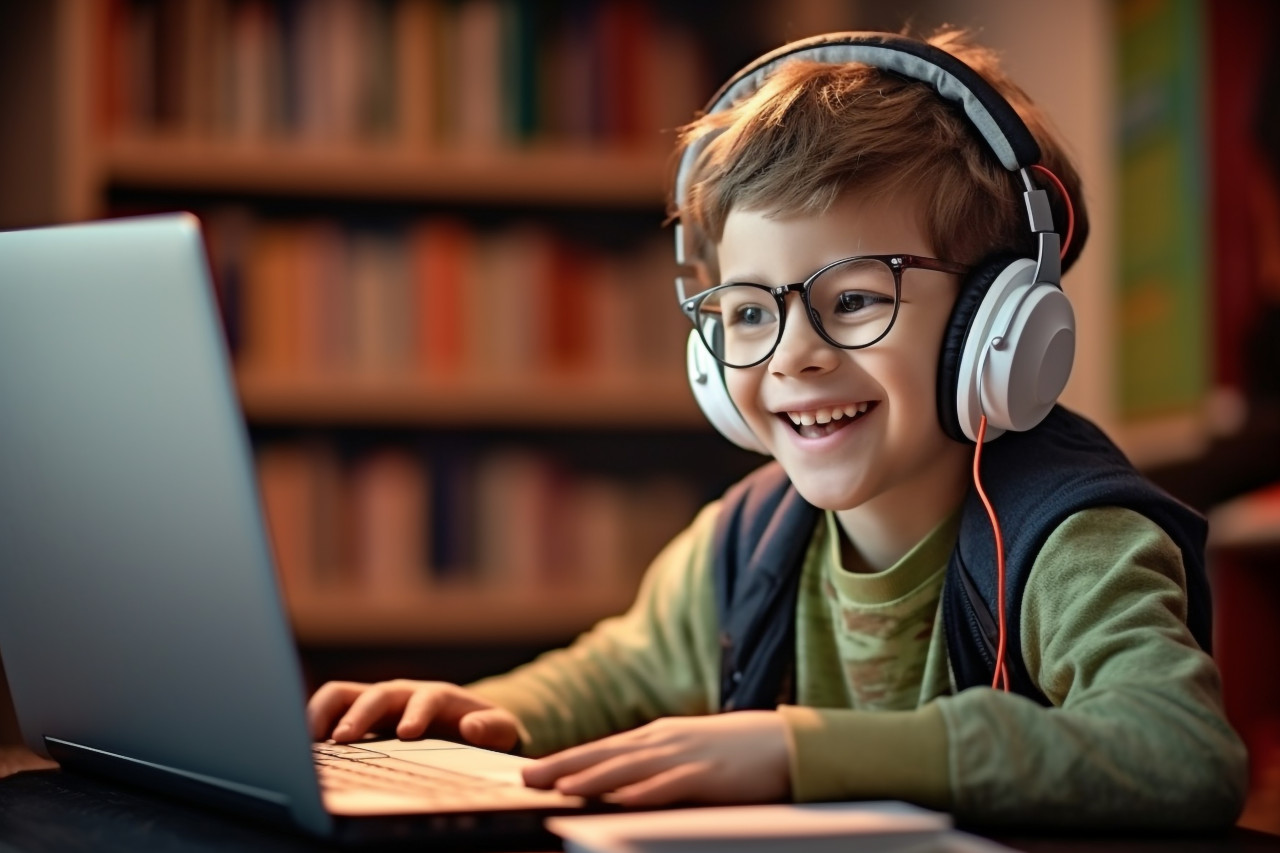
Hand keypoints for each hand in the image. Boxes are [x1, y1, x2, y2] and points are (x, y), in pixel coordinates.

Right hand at [306, 679, 519, 751]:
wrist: (468, 723)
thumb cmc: (482, 728)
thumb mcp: (499, 730)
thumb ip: (492, 728)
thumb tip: (473, 727)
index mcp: (437, 696)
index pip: (425, 698)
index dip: (416, 713)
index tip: (408, 734)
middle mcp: (403, 693)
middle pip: (377, 694)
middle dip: (359, 714)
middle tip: (342, 740)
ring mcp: (377, 701)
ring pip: (344, 694)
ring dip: (325, 712)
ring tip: (311, 740)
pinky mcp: (358, 714)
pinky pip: (331, 708)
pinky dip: (314, 721)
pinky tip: (304, 746)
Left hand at [521, 712, 789, 806]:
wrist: (787, 742)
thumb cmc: (737, 752)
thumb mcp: (688, 751)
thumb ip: (655, 764)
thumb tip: (618, 786)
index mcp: (658, 735)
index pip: (602, 748)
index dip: (566, 760)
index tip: (534, 770)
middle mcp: (665, 740)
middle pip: (605, 754)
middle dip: (564, 766)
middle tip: (527, 778)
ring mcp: (685, 755)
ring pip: (628, 767)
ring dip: (592, 778)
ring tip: (560, 788)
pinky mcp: (707, 774)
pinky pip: (669, 785)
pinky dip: (642, 792)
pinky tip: (620, 800)